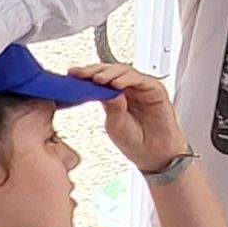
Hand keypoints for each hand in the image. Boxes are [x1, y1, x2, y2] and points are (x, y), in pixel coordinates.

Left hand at [69, 60, 189, 173]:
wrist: (155, 156)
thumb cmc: (135, 141)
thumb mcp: (115, 125)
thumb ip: (110, 106)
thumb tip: (104, 88)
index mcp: (114, 96)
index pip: (99, 79)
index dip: (85, 75)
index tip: (71, 75)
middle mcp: (128, 89)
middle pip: (110, 71)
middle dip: (94, 70)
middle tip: (81, 73)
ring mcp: (142, 88)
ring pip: (124, 71)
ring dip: (110, 73)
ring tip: (98, 79)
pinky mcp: (156, 90)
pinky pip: (140, 79)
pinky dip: (128, 79)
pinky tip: (117, 84)